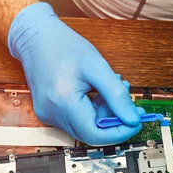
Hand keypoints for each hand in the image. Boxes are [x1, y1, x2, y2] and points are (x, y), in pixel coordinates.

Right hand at [8, 3, 141, 145]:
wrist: (35, 37)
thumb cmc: (64, 46)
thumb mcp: (97, 66)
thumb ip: (117, 95)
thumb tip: (133, 120)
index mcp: (64, 102)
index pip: (96, 135)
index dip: (120, 132)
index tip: (136, 122)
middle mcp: (52, 114)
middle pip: (91, 133)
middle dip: (114, 122)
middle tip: (132, 106)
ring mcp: (48, 116)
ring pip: (85, 127)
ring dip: (104, 114)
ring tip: (116, 89)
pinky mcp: (48, 113)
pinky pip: (76, 120)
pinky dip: (92, 111)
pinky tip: (99, 93)